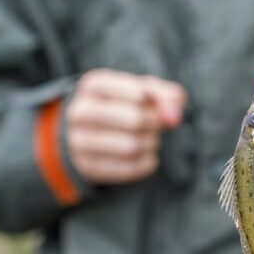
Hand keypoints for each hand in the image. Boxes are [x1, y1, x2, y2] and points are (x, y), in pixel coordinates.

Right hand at [66, 69, 185, 183]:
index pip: (139, 93)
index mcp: (93, 85)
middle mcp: (80, 111)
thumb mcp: (144, 90)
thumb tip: (174, 116)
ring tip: (149, 138)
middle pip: (135, 120)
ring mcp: (79, 140)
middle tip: (156, 124)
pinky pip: (130, 168)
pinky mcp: (87, 166)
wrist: (92, 129)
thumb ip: (166, 95)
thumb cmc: (124, 104)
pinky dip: (147, 162)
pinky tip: (144, 154)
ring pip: (132, 147)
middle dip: (155, 124)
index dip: (158, 103)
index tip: (157, 106)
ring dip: (151, 143)